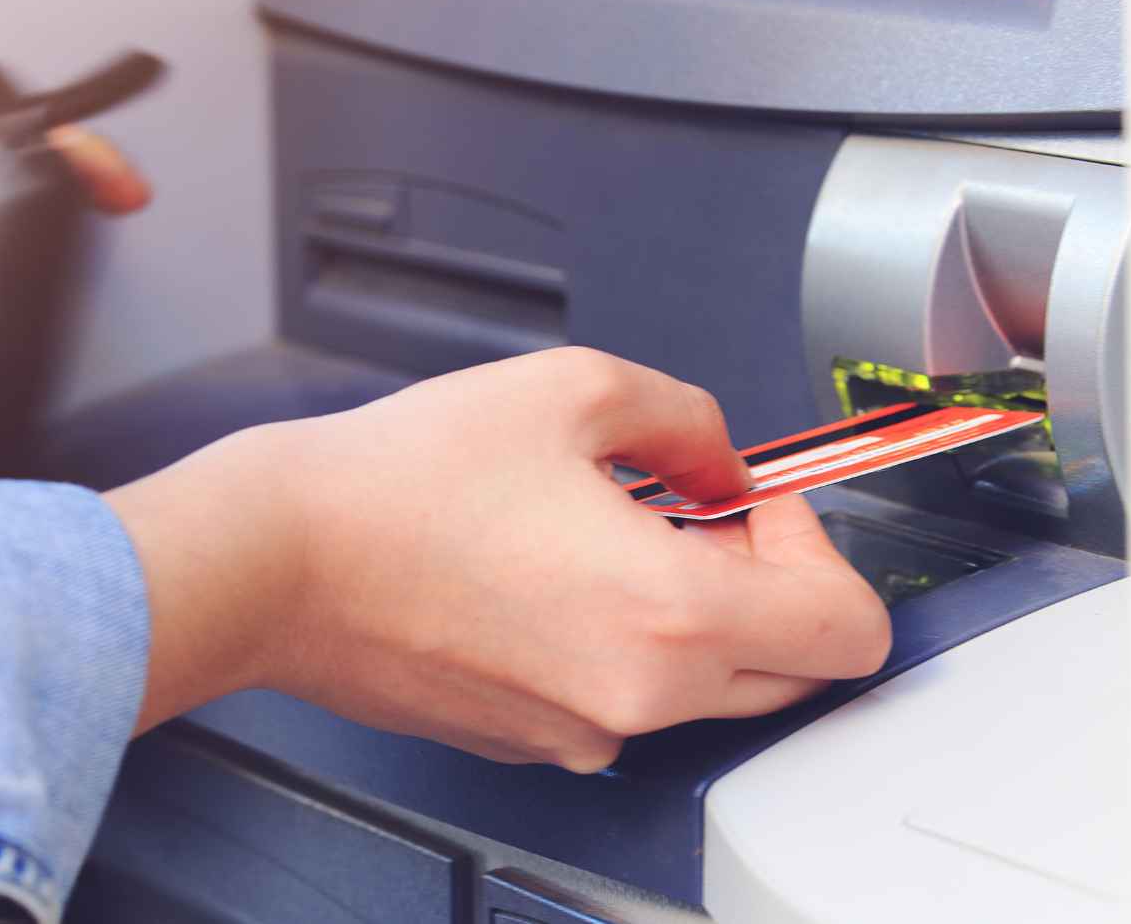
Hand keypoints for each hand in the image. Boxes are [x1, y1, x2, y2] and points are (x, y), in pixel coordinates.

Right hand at [108, 347, 891, 771]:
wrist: (281, 560)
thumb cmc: (399, 485)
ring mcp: (580, 732)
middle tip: (695, 513)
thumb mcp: (572, 390)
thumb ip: (688, 419)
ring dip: (691, 612)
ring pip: (704, 687)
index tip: (758, 505)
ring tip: (606, 534)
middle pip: (789, 670)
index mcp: (671, 617)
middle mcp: (636, 700)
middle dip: (766, 582)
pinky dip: (620, 645)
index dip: (823, 550)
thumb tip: (717, 463)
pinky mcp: (530, 741)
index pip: (849, 632)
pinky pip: (622, 701)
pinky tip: (549, 576)